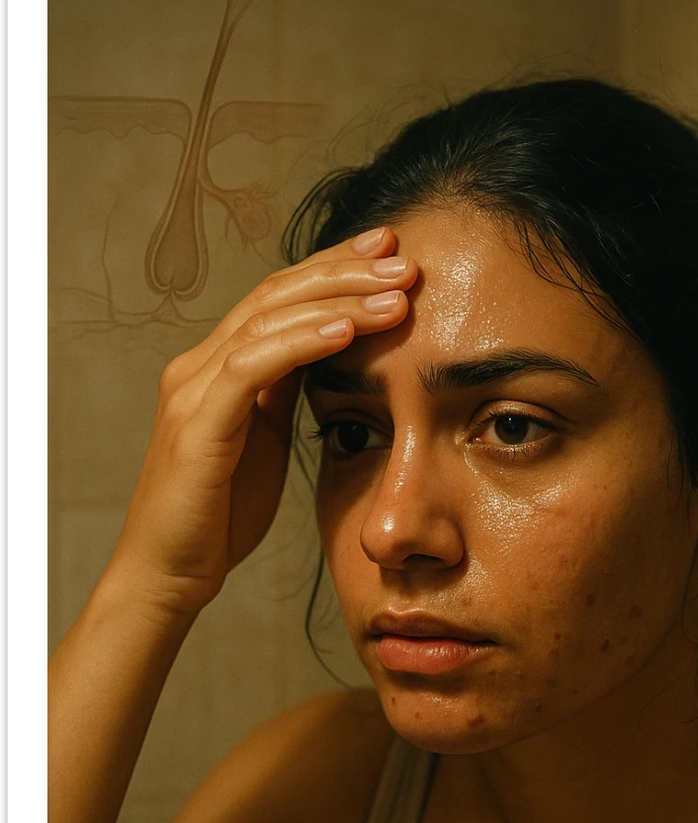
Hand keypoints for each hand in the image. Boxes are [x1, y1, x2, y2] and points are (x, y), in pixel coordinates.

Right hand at [109, 226, 416, 618]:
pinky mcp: (197, 424)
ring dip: (338, 301)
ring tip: (395, 293)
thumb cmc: (219, 514)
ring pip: (268, 320)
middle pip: (277, 294)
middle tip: (403, 256)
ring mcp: (193, 390)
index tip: (388, 251)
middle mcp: (199, 365)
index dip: (333, 267)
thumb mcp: (264, 439)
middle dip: (343, 270)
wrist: (169, 572)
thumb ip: (284, 391)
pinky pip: (252, 367)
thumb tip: (328, 351)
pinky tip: (347, 330)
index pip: (279, 296)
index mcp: (218, 366)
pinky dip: (302, 342)